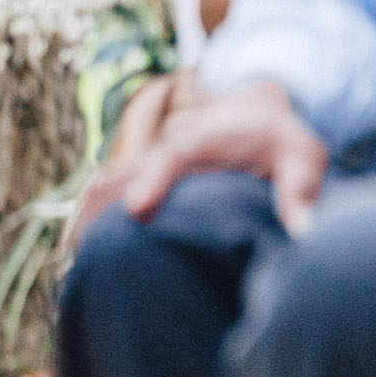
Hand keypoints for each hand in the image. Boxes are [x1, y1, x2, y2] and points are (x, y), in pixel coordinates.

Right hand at [76, 79, 327, 239]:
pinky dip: (86, 223)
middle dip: (100, 212)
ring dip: (84, 223)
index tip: (138, 209)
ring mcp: (144, 163)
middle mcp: (162, 150)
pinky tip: (78, 259)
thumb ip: (301, 188)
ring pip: (102, 188)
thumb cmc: (279, 139)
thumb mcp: (304, 155)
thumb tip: (302, 231)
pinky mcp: (136, 176)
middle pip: (119, 176)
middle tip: (84, 257)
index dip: (152, 180)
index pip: (171, 156)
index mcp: (201, 140)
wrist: (251, 109)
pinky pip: (102, 196)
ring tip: (72, 267)